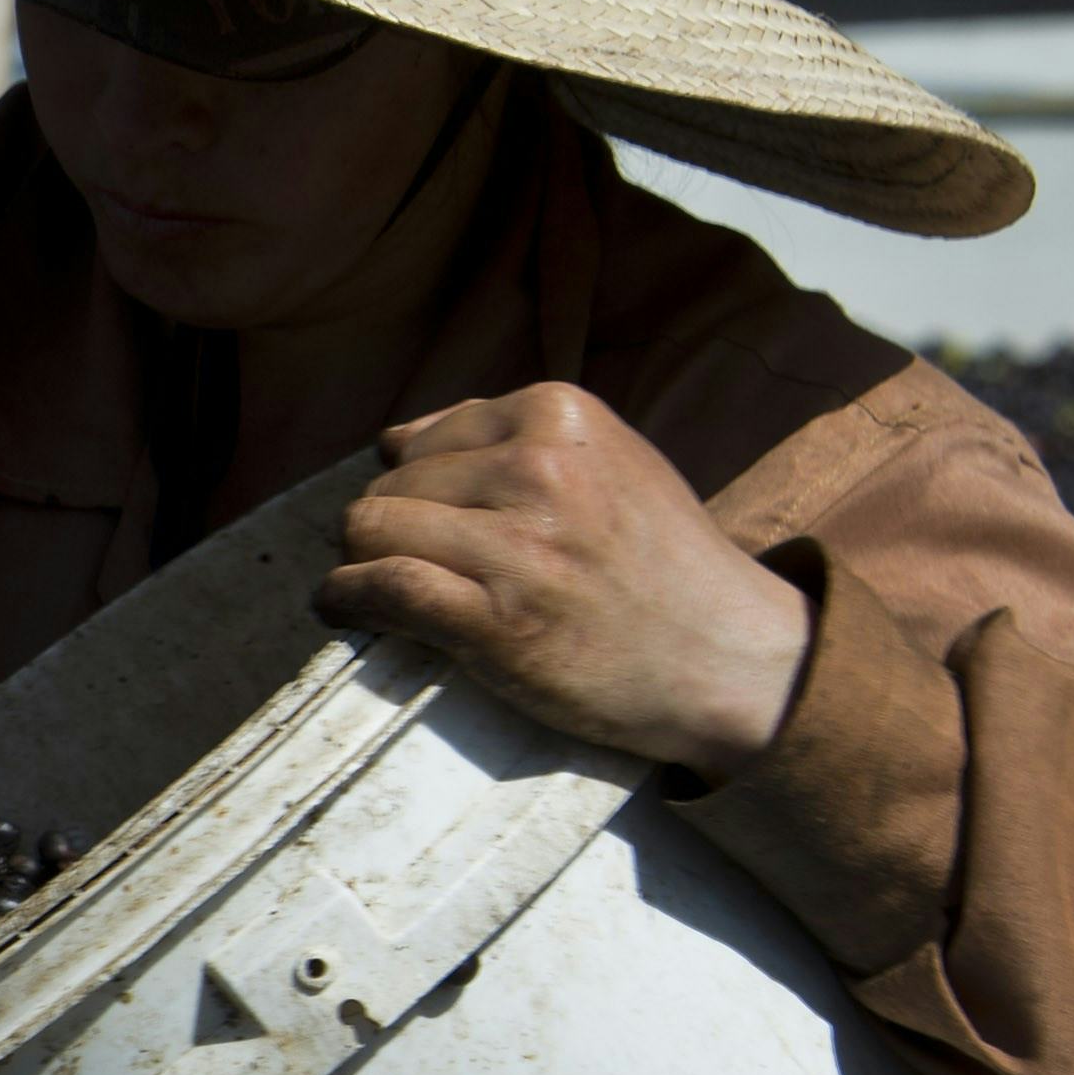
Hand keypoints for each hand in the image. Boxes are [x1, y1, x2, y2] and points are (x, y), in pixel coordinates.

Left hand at [316, 385, 812, 777]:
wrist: (730, 659)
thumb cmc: (663, 567)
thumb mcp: (610, 464)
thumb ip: (516, 442)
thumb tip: (394, 440)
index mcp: (561, 416)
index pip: (426, 437)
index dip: (412, 485)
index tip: (425, 523)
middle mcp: (538, 466)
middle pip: (392, 484)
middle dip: (387, 524)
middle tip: (408, 566)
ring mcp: (518, 542)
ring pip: (371, 527)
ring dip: (359, 561)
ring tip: (372, 587)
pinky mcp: (496, 616)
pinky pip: (380, 586)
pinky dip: (345, 598)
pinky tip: (343, 608)